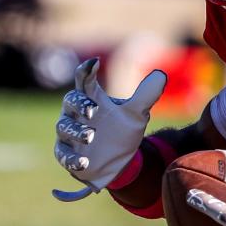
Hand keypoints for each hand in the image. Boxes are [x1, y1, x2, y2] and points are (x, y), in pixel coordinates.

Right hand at [52, 58, 165, 201]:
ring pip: (64, 127)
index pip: (85, 81)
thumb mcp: (136, 114)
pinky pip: (63, 155)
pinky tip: (83, 162)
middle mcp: (76, 113)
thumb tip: (161, 75)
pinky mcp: (66, 154)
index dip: (86, 71)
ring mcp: (69, 134)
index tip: (93, 63)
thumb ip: (146, 95)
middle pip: (70, 101)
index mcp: (92, 99)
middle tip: (92, 110)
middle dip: (79, 104)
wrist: (118, 161)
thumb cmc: (122, 131)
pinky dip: (72, 159)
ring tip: (90, 136)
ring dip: (76, 131)